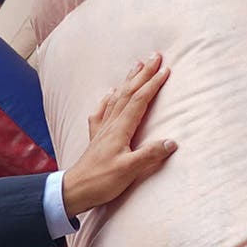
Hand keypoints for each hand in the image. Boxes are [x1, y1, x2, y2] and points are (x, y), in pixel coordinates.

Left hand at [58, 52, 173, 219]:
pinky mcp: (96, 138)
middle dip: (143, 73)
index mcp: (120, 129)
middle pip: (129, 93)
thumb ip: (149, 156)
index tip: (166, 69)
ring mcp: (101, 130)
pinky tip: (109, 94)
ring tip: (136, 66)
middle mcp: (110, 124)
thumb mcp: (128, 171)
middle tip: (155, 56)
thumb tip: (172, 142)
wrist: (74, 191)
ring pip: (117, 98)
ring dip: (128, 81)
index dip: (153, 84)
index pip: (139, 100)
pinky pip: (102, 112)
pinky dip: (108, 99)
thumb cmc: (101, 182)